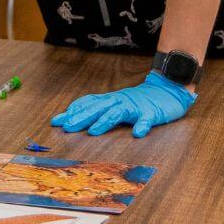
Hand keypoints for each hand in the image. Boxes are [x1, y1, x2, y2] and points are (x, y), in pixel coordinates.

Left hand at [51, 70, 195, 138]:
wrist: (166, 90)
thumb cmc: (137, 100)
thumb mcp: (114, 103)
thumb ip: (96, 108)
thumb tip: (72, 115)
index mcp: (110, 100)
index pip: (88, 104)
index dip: (72, 112)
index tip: (57, 121)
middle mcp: (119, 101)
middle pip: (97, 108)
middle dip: (81, 117)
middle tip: (68, 126)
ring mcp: (135, 106)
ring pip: (118, 113)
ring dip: (105, 122)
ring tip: (94, 132)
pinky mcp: (151, 113)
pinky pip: (146, 119)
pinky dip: (142, 126)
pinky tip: (137, 133)